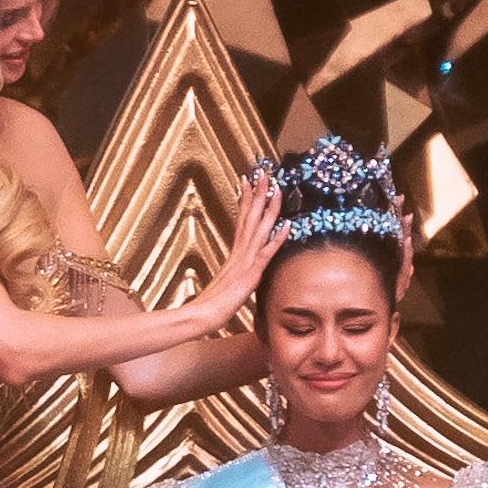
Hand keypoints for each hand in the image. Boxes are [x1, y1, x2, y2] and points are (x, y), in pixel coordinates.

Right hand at [196, 169, 286, 329]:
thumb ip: (230, 275)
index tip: (247, 180)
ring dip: (268, 207)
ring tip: (275, 186)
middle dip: (257, 193)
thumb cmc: (209, 305)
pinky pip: (266, 253)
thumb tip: (232, 272)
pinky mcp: (251, 274)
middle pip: (250, 216)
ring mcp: (245, 261)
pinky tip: (286, 225)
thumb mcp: (224, 285)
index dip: (245, 199)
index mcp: (234, 253)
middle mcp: (239, 252)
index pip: (241, 220)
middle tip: (262, 171)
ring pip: (259, 228)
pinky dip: (277, 238)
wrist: (200, 316)